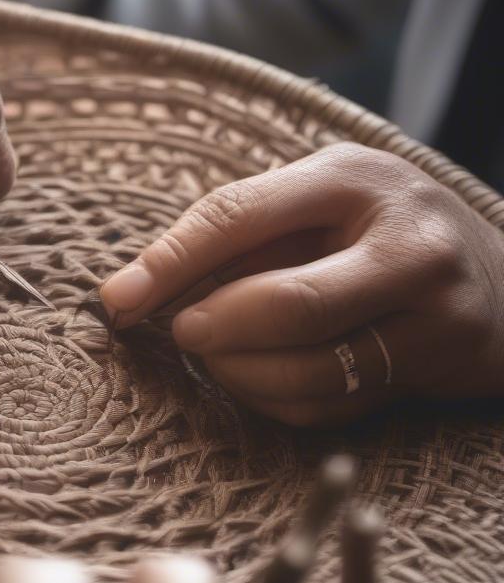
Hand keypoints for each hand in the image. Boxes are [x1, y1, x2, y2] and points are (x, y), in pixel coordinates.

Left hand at [100, 143, 503, 425]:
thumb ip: (235, 241)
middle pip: (283, 303)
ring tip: (218, 359)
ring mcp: (433, 308)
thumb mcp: (316, 207)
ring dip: (239, 375)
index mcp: (352, 177)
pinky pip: (330, 405)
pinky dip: (275, 401)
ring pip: (309, 368)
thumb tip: (130, 292)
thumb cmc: (374, 235)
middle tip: (182, 334)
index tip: (116, 300)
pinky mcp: (438, 364)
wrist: (498, 279)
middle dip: (214, 330)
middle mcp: (404, 240)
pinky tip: (264, 381)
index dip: (169, 261)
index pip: (238, 215)